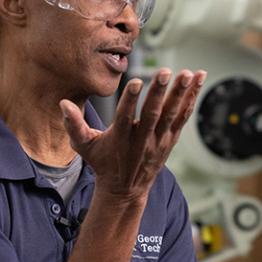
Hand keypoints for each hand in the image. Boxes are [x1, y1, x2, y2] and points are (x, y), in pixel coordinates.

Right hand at [60, 68, 205, 198]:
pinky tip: (198, 81)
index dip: (130, 100)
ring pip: (171, 115)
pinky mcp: (170, 140)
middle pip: (152, 114)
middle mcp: (142, 140)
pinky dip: (190, 100)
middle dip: (159, 93)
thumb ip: (74, 125)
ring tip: (188, 74)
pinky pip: (182, 118)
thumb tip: (63, 103)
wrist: (125, 189)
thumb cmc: (103, 163)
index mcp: (120, 139)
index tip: (136, 82)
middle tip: (165, 71)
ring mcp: (158, 141)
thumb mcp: (84, 147)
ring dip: (180, 94)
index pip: (125, 118)